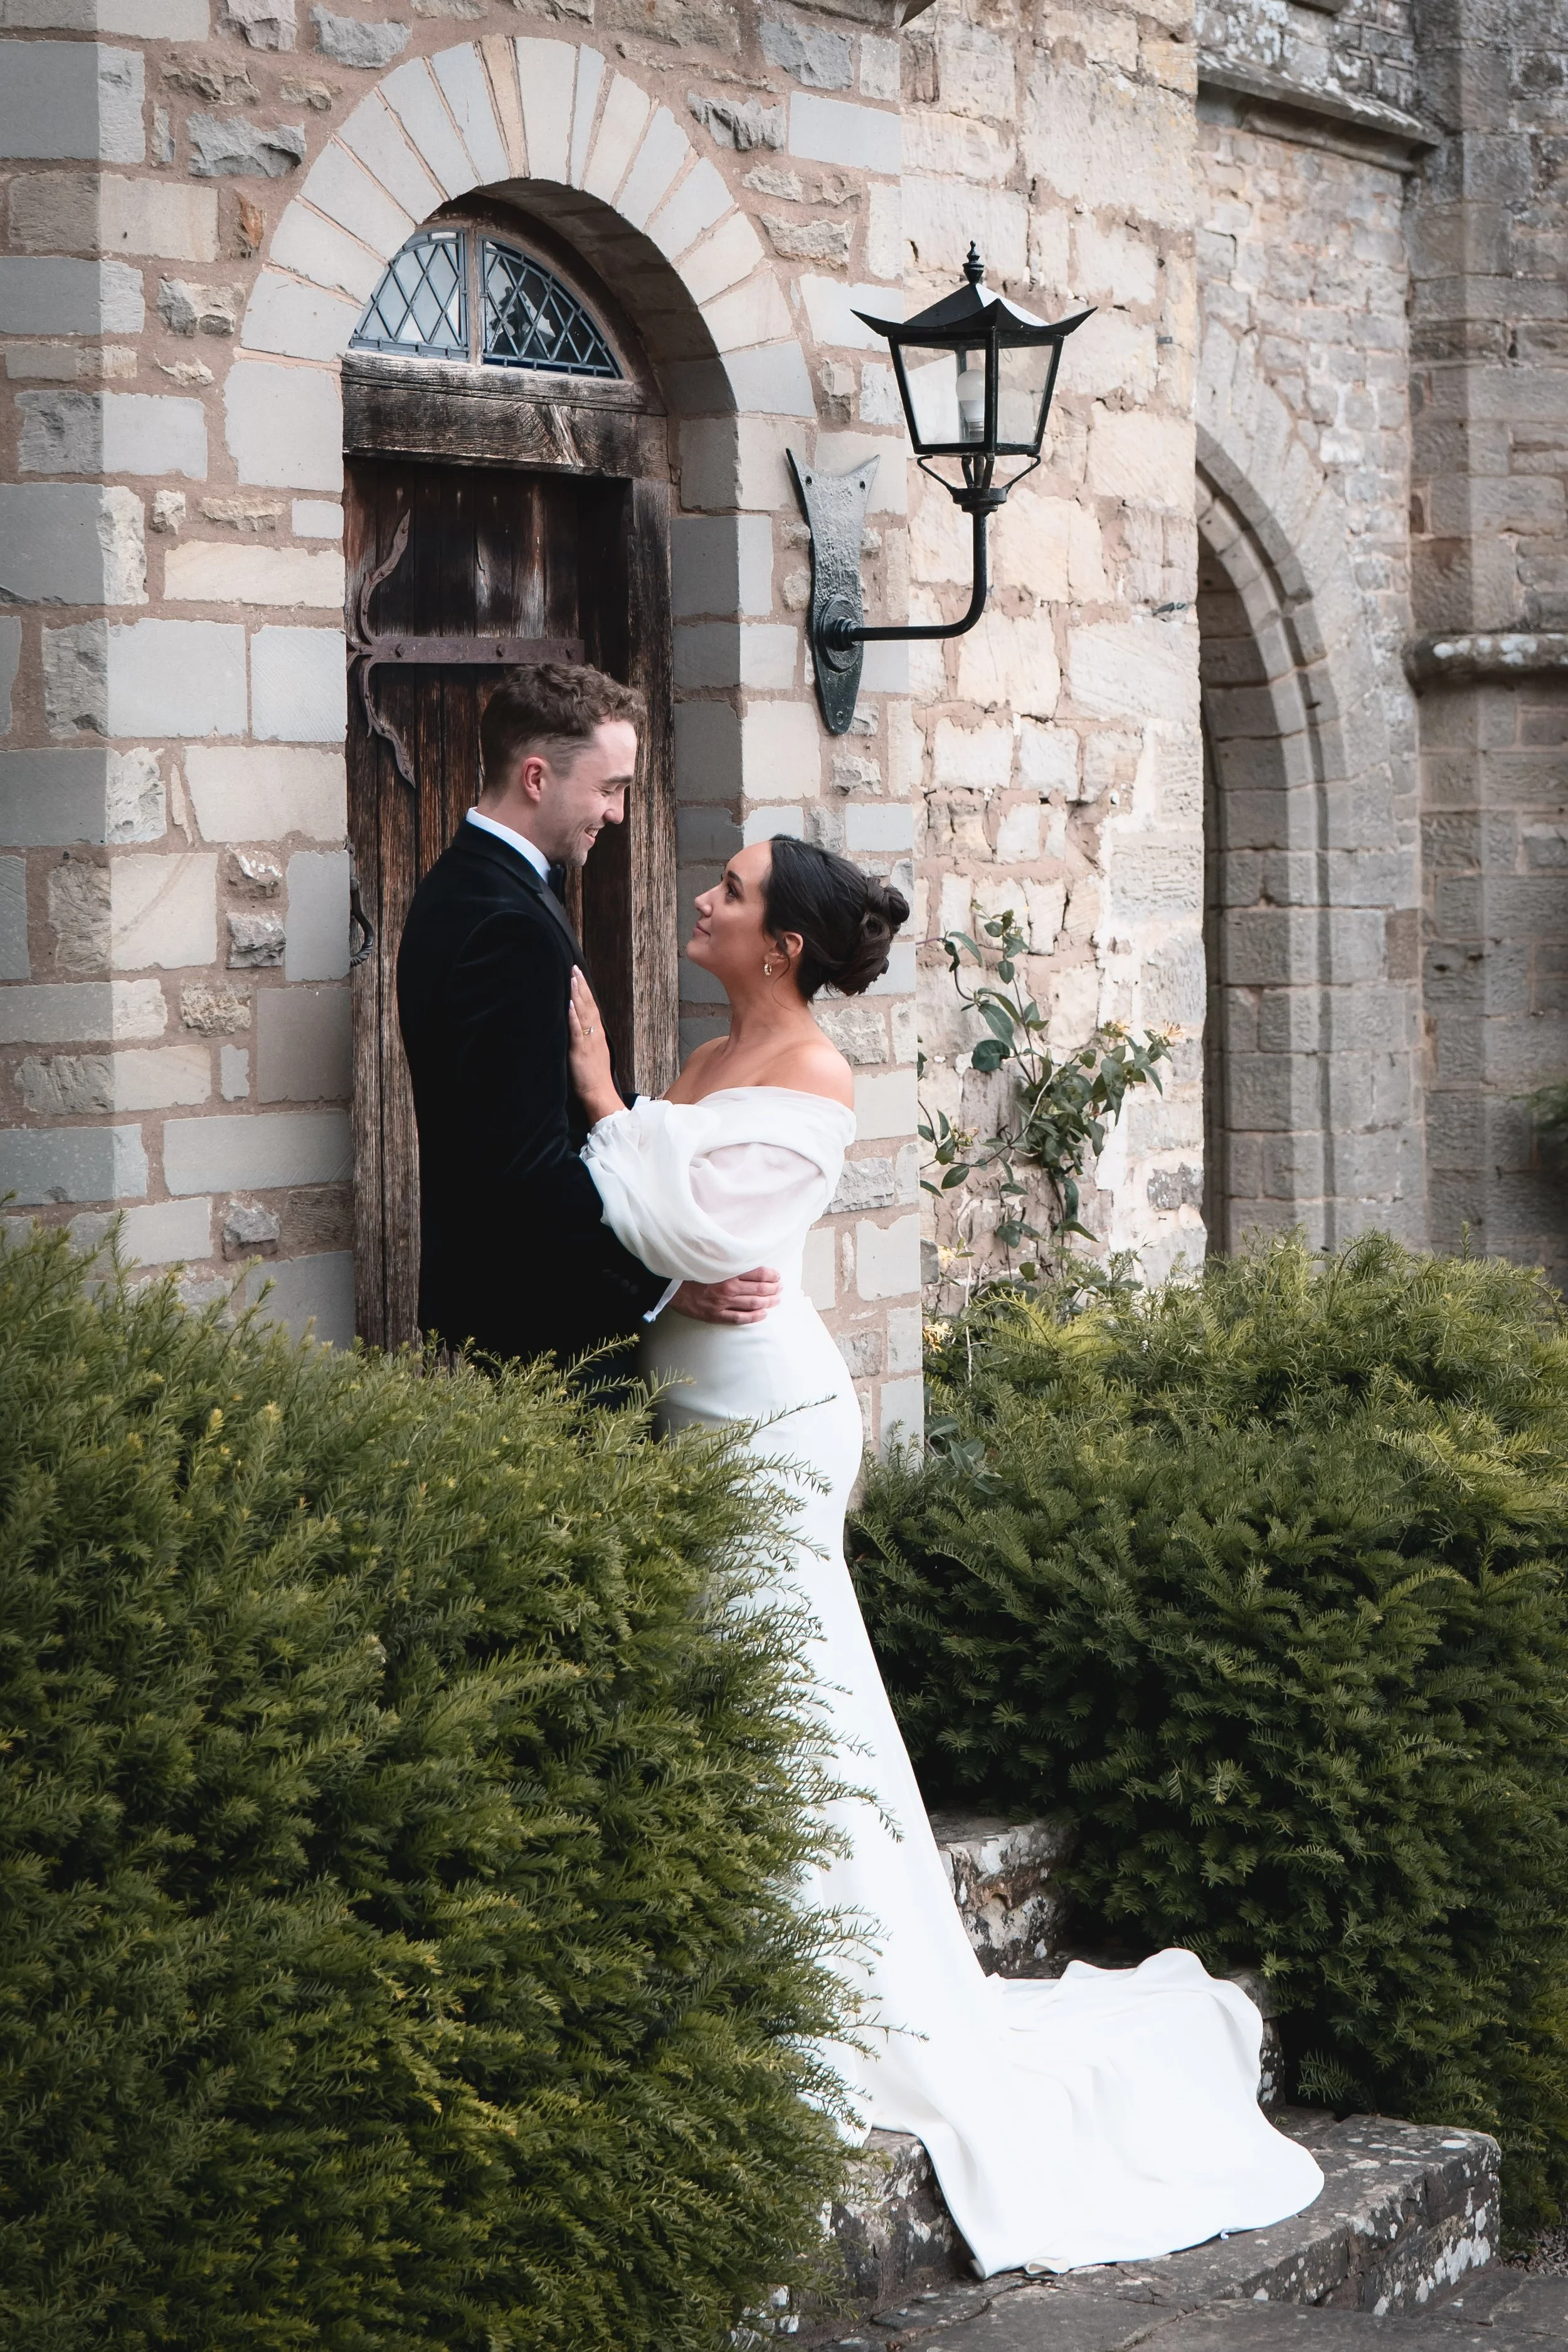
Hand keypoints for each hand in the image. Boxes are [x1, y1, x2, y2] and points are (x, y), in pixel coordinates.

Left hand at [568, 969, 620, 1124]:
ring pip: (583, 1013)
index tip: (579, 975)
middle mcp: (595, 1035)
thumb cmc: (594, 1079)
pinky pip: (577, 1031)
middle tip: (574, 967)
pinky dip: (573, 1016)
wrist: (599, 1095)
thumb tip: (581, 1030)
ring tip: (571, 977)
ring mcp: (588, 1042)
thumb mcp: (593, 1056)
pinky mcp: (580, 1052)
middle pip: (589, 1005)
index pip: (592, 1008)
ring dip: (577, 994)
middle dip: (581, 986)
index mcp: (597, 1036)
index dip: (585, 991)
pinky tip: (568, 1003)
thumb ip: (587, 1041)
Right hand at [673, 1268, 782, 1324]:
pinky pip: (739, 1318)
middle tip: (780, 1288)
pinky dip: (754, 1317)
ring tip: (776, 1300)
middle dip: (773, 1289)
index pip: (757, 1273)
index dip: (771, 1275)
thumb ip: (726, 1257)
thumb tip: (743, 1253)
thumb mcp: (708, 1257)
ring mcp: (722, 1303)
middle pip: (759, 1289)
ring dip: (768, 1302)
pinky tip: (763, 1315)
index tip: (777, 1275)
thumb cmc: (688, 1269)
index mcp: (727, 1271)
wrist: (667, 1286)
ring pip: (753, 1304)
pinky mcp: (715, 1315)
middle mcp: (728, 1288)